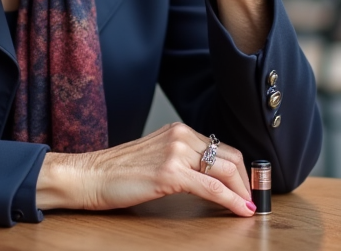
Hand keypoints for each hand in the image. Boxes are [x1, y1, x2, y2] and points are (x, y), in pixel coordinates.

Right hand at [36, 123, 253, 215]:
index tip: (247, 187)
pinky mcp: (169, 173)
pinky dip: (230, 200)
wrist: (87, 176)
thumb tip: (207, 178)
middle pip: (229, 157)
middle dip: (246, 181)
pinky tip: (239, 210)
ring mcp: (175, 152)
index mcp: (177, 130)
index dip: (240, 170)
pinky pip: (211, 187)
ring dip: (242, 191)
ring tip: (248, 206)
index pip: (221, 147)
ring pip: (225, 170)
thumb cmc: (116, 173)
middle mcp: (180, 135)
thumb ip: (180, 160)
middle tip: (252, 199)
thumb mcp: (155, 158)